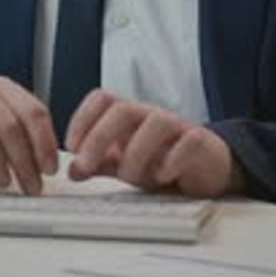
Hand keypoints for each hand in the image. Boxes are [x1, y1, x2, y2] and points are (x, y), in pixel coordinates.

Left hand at [65, 89, 245, 197]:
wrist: (204, 167)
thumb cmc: (161, 160)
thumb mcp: (124, 163)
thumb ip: (100, 164)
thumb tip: (72, 170)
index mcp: (128, 115)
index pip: (102, 99)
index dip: (82, 118)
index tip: (70, 147)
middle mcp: (150, 115)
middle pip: (123, 109)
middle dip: (99, 136)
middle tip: (85, 166)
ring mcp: (176, 126)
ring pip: (156, 122)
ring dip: (136, 152)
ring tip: (129, 177)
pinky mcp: (199, 142)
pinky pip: (188, 141)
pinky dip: (172, 158)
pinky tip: (162, 176)